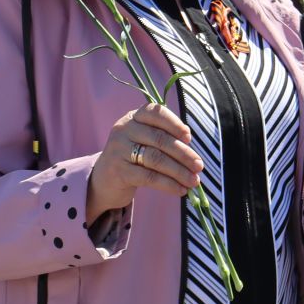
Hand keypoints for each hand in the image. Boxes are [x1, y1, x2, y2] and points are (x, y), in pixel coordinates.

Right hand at [86, 103, 203, 221]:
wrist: (103, 180)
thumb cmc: (133, 157)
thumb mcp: (144, 140)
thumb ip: (164, 138)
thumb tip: (191, 149)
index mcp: (134, 117)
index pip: (156, 113)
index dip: (174, 124)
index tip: (189, 137)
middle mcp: (124, 129)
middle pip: (159, 139)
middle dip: (183, 154)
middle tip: (199, 166)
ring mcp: (119, 150)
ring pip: (156, 159)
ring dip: (179, 171)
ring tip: (194, 181)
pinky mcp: (118, 171)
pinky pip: (149, 177)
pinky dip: (168, 184)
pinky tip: (181, 190)